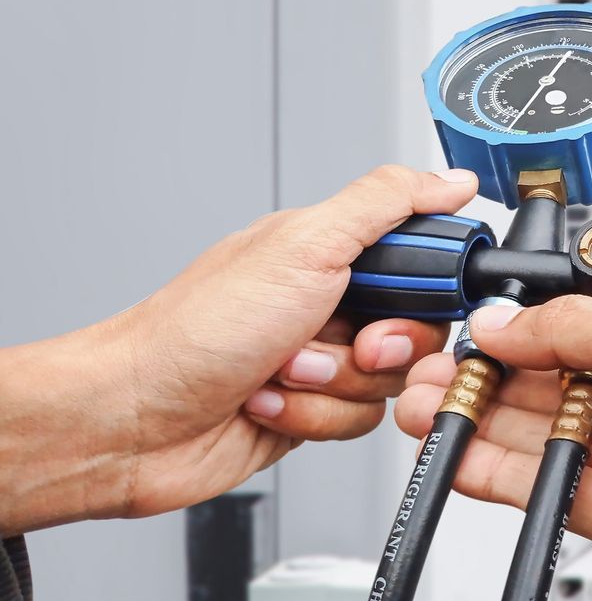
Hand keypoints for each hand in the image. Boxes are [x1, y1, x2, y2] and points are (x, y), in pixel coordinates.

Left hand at [0, 165, 479, 534]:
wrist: (131, 420)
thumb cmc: (195, 330)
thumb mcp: (304, 245)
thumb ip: (386, 203)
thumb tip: (451, 179)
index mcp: (330, 250)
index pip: (424, 257)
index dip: (428, 285)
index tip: (401, 297)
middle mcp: (328, 301)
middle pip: (418, 325)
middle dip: (380, 344)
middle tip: (343, 340)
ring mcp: (318, 358)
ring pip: (389, 379)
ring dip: (334, 383)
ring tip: (281, 372)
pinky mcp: (309, 410)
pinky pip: (359, 421)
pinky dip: (314, 416)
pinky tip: (267, 401)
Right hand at [395, 295, 591, 563]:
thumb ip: (587, 324)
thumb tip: (519, 319)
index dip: (549, 329)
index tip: (493, 328)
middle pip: (577, 385)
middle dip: (505, 374)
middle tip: (445, 367)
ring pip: (559, 437)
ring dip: (490, 420)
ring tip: (430, 404)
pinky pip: (557, 490)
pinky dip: (504, 472)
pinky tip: (464, 453)